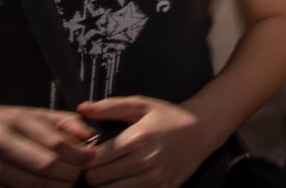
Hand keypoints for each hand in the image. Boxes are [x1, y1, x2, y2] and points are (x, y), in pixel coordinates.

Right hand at [0, 105, 96, 187]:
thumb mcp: (26, 114)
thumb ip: (60, 122)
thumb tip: (89, 134)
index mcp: (17, 120)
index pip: (57, 142)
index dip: (79, 154)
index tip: (90, 159)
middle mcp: (0, 141)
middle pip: (47, 166)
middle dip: (69, 175)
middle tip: (77, 176)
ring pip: (31, 186)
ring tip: (61, 185)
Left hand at [78, 97, 214, 187]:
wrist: (203, 129)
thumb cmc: (169, 116)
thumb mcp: (141, 105)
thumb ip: (110, 107)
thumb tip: (82, 108)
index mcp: (136, 140)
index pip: (92, 161)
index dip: (87, 158)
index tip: (93, 153)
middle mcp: (144, 162)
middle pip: (96, 181)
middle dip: (94, 173)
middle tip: (101, 164)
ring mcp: (154, 180)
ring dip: (107, 184)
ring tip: (113, 172)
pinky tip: (127, 179)